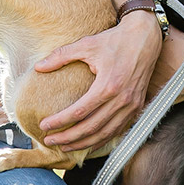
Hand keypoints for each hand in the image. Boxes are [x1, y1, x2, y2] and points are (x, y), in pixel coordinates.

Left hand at [33, 13, 163, 151]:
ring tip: (65, 146)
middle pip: (91, 128)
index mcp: (107, 86)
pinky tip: (89, 144)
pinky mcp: (137, 107)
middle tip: (50, 140)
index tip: (44, 125)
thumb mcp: (86, 44)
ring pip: (105, 134)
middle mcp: (121, 100)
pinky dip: (102, 140)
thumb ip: (61, 56)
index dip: (60, 121)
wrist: (145, 38)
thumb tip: (38, 67)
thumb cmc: (114, 40)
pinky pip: (118, 130)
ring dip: (84, 144)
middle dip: (68, 137)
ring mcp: (131, 106)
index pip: (79, 112)